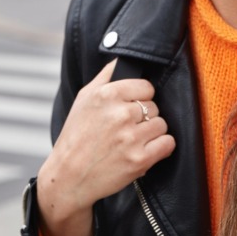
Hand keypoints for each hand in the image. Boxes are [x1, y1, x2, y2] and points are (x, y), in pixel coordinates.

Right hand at [37, 59, 175, 235]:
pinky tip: (146, 150)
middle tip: (128, 127)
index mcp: (106, 95)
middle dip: (145, 117)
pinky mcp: (139, 160)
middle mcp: (120, 114)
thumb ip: (106, 75)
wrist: (68, 177)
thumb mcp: (84, 98)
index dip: (141, 97)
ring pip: (162, 124)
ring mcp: (131, 137)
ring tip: (134, 140)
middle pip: (155, 106)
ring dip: (152, 133)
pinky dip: (161, 147)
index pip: (146, 86)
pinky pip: (168, 143)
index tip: (132, 106)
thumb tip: (123, 58)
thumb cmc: (76, 136)